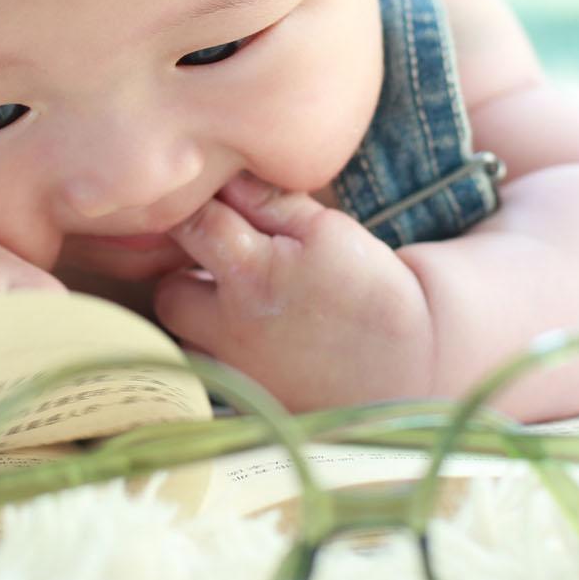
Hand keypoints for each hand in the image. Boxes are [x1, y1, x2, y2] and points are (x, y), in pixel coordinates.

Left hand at [153, 174, 436, 410]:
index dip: (193, 209)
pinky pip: (207, 375)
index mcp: (249, 273)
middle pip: (168, 291)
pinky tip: (254, 346)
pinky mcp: (244, 404)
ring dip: (198, 322)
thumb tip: (228, 175)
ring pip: (183, 340)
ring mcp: (233, 371)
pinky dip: (218, 358)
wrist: (410, 368)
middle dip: (185, 277)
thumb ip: (270, 203)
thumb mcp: (329, 231)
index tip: (204, 208)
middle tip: (219, 268)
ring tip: (239, 310)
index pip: (192, 224)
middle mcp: (228, 326)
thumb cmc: (372, 292)